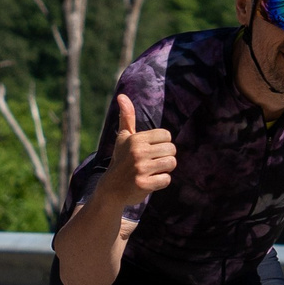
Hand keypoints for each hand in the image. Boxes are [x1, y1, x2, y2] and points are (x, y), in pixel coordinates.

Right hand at [103, 93, 176, 208]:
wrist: (111, 189)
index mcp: (136, 139)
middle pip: (171, 150)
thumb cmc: (121, 160)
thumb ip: (126, 117)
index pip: (167, 135)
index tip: (150, 151)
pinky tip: (149, 182)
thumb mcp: (123, 138)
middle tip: (151, 163)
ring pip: (171, 163)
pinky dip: (160, 182)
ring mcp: (140, 168)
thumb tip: (121, 95)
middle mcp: (138, 152)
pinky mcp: (143, 184)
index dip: (162, 144)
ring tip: (151, 171)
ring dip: (164, 169)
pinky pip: (166, 179)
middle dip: (164, 157)